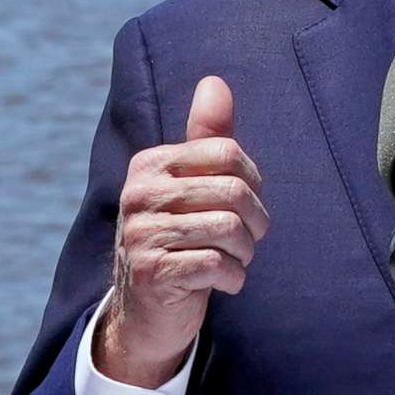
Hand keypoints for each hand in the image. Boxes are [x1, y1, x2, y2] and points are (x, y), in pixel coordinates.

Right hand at [96, 75, 269, 387]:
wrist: (146, 312)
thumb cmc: (181, 238)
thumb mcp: (192, 187)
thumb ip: (207, 137)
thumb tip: (215, 82)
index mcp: (150, 165)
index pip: (227, 152)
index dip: (253, 180)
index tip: (248, 203)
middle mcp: (139, 194)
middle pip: (233, 191)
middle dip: (255, 221)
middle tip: (250, 239)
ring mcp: (141, 234)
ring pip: (228, 229)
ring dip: (245, 252)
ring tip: (236, 260)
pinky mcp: (151, 272)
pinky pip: (217, 264)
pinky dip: (234, 277)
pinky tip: (225, 281)